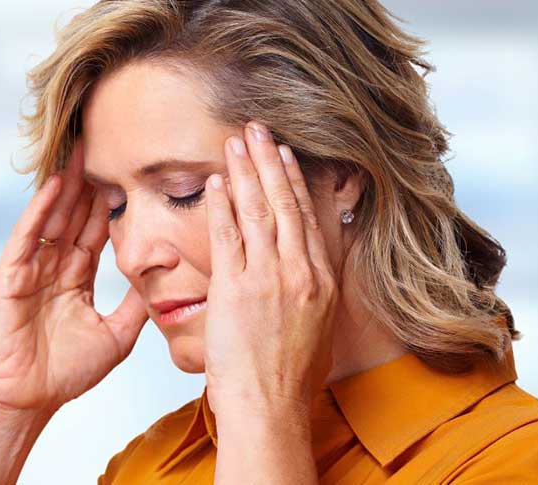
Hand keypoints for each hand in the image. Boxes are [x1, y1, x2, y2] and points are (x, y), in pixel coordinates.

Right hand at [0, 137, 149, 414]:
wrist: (30, 399)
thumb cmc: (66, 374)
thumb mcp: (116, 335)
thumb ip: (136, 306)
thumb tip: (165, 282)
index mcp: (76, 277)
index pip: (96, 230)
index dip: (111, 203)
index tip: (128, 172)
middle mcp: (53, 266)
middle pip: (75, 215)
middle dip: (89, 182)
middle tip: (104, 144)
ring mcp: (30, 268)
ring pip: (53, 217)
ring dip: (66, 185)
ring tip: (81, 151)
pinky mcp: (10, 275)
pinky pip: (28, 235)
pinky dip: (40, 209)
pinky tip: (55, 184)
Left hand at [202, 121, 337, 419]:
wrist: (272, 407)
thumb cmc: (290, 379)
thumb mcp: (318, 329)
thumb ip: (313, 293)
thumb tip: (309, 274)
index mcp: (321, 281)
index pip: (307, 218)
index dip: (295, 182)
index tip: (287, 156)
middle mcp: (299, 272)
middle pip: (285, 203)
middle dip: (271, 161)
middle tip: (260, 129)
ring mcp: (268, 277)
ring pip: (258, 210)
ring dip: (246, 171)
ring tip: (238, 141)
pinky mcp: (236, 288)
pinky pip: (227, 235)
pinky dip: (222, 204)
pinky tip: (216, 181)